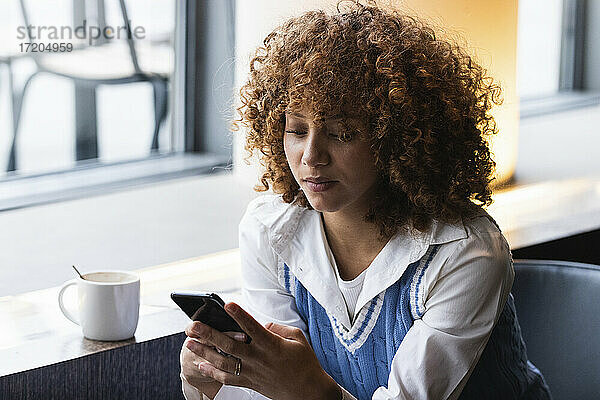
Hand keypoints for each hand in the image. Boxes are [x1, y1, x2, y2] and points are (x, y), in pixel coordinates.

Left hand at [184, 302, 339, 399]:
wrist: (309, 392)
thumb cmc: (304, 362)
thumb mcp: (297, 338)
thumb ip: (277, 327)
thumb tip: (260, 324)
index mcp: (271, 344)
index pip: (252, 326)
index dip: (239, 315)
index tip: (227, 304)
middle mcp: (258, 358)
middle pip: (229, 345)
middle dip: (208, 334)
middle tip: (192, 326)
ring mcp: (252, 372)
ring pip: (223, 362)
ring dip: (204, 353)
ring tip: (189, 344)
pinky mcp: (250, 383)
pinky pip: (228, 379)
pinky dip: (213, 372)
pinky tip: (201, 365)